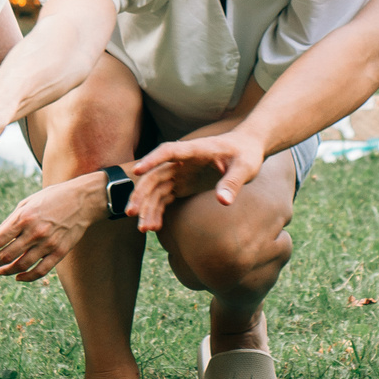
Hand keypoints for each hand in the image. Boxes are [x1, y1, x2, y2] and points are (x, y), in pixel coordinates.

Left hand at [0, 174, 107, 281]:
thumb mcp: (27, 203)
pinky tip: (18, 277)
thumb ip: (8, 222)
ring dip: (5, 271)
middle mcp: (34, 232)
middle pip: (5, 255)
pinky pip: (40, 270)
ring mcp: (48, 244)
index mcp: (24, 217)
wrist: (83, 199)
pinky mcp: (59, 252)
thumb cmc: (52, 198)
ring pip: (21, 265)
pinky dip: (27, 277)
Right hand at [129, 131, 268, 225]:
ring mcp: (180, 172)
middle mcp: (182, 161)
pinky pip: (164, 198)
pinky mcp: (182, 183)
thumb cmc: (246, 154)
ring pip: (156, 189)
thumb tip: (223, 202)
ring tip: (144, 229)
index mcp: (195, 150)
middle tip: (132, 214)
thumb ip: (233, 182)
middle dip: (141, 194)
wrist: (246, 149)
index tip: (137, 170)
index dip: (152, 159)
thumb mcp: (245, 167)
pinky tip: (154, 227)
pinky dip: (157, 211)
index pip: (168, 151)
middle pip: (155, 175)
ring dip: (147, 207)